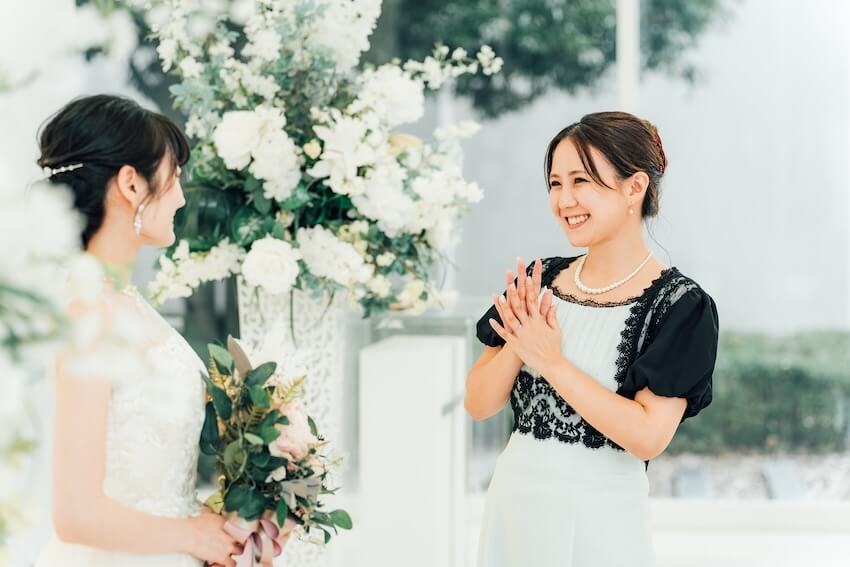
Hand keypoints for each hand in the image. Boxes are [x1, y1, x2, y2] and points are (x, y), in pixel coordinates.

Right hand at [184, 509, 241, 566]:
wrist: (189, 534)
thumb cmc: (198, 524)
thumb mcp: (215, 517)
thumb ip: (225, 521)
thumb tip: (227, 521)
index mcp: (231, 526)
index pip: (244, 530)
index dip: (242, 533)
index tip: (240, 535)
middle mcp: (232, 537)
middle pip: (243, 541)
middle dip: (240, 542)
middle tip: (235, 543)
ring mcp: (228, 548)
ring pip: (240, 552)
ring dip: (236, 552)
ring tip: (229, 552)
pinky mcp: (221, 558)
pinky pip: (232, 564)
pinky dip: (229, 563)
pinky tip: (223, 561)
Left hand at [490, 257, 563, 375]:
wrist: (551, 364)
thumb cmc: (554, 347)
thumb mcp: (556, 330)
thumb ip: (552, 315)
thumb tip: (553, 303)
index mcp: (539, 320)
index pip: (533, 301)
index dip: (529, 289)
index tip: (526, 277)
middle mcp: (530, 325)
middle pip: (520, 306)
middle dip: (514, 293)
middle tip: (509, 282)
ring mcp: (522, 335)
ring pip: (511, 318)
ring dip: (504, 307)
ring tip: (498, 296)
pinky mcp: (516, 344)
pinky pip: (505, 334)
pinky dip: (498, 327)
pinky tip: (490, 320)